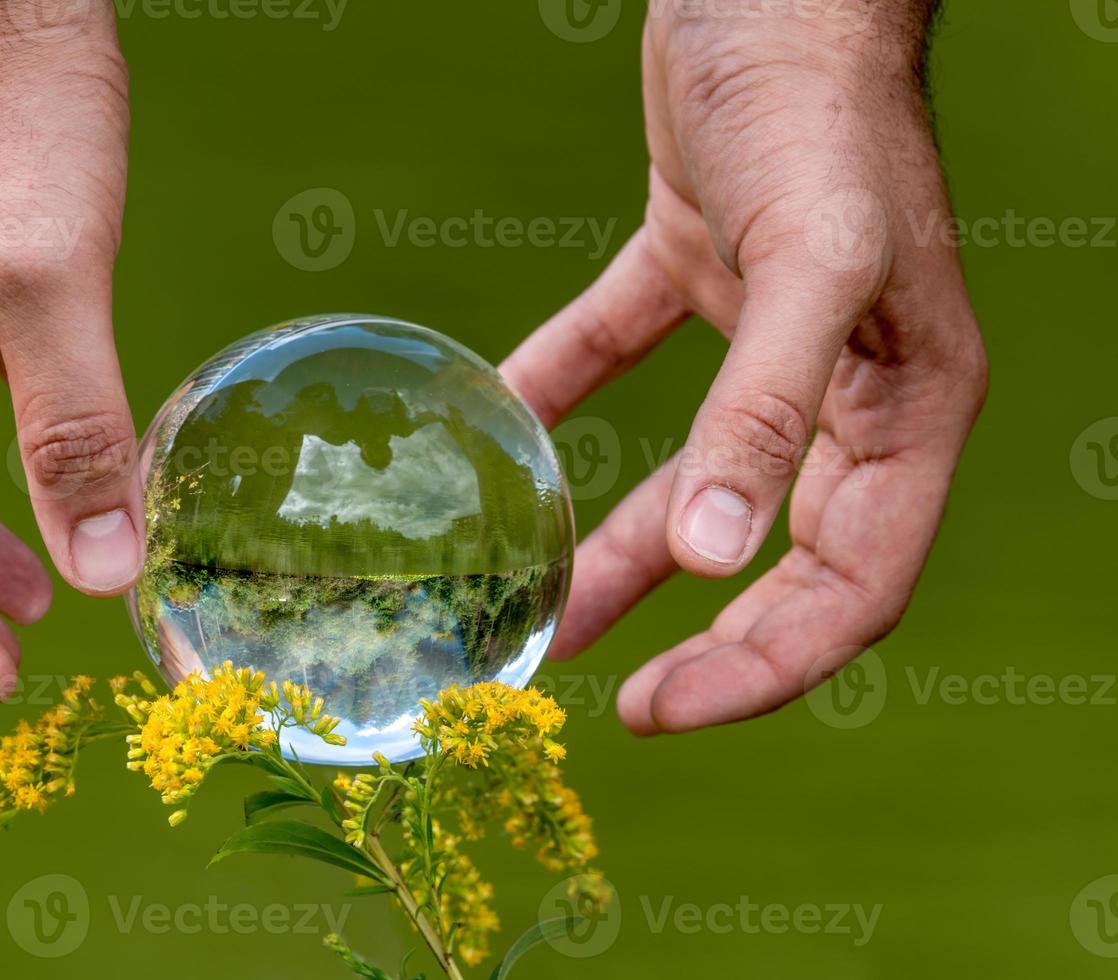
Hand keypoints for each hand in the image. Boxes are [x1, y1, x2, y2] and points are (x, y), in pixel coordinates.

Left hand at [501, 1, 987, 733]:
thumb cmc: (818, 108)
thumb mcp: (810, 266)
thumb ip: (769, 415)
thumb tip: (712, 557)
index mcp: (909, 408)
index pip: (853, 585)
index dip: (765, 664)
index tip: (662, 709)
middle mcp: (848, 387)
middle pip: (780, 554)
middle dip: (702, 636)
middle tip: (610, 696)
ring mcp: (772, 334)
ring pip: (695, 475)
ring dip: (619, 544)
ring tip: (539, 605)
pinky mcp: (697, 273)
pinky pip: (623, 362)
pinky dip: (567, 399)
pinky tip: (507, 433)